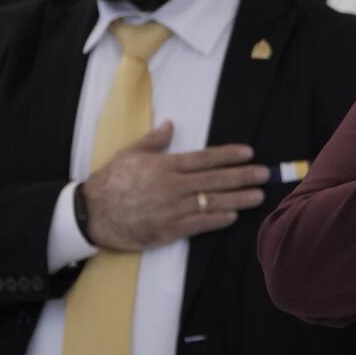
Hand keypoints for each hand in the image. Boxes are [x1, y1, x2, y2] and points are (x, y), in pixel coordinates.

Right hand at [83, 122, 270, 250]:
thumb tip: (171, 124)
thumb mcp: (130, 153)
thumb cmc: (110, 182)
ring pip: (211, 202)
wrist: (90, 214)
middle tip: (265, 174)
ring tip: (258, 196)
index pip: (205, 158)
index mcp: (166, 166)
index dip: (228, 156)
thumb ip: (154, 140)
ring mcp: (172, 209)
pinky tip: (233, 216)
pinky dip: (217, 220)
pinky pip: (198, 224)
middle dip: (242, 176)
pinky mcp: (167, 230)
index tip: (248, 153)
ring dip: (238, 199)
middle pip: (215, 180)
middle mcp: (173, 186)